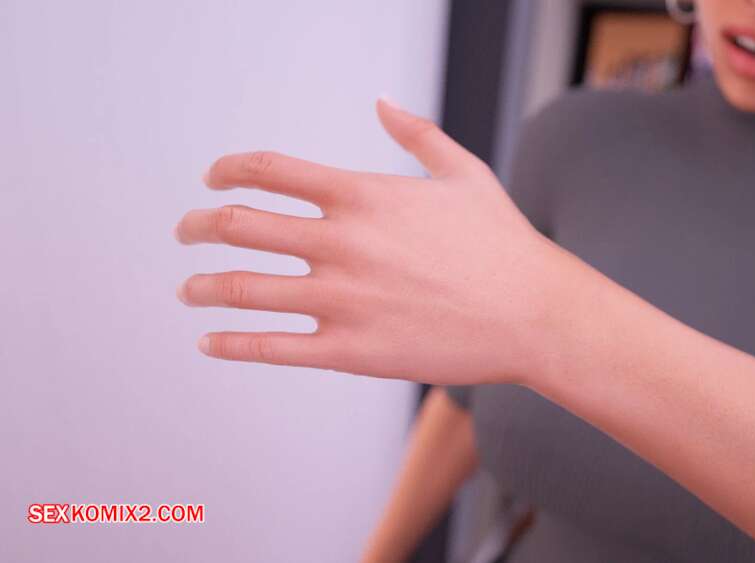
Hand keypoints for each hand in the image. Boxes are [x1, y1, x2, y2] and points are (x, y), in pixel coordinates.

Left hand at [175, 99, 568, 385]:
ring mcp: (342, 300)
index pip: (267, 170)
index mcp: (363, 195)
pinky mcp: (350, 352)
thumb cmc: (504, 242)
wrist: (535, 315)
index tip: (213, 179)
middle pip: (239, 225)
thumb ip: (417, 133)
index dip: (227, 170)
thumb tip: (381, 102)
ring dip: (201, 287)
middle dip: (198, 225)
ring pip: (241, 290)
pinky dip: (230, 345)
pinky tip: (210, 341)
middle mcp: (342, 244)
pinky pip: (271, 348)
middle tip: (187, 231)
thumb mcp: (464, 173)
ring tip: (188, 290)